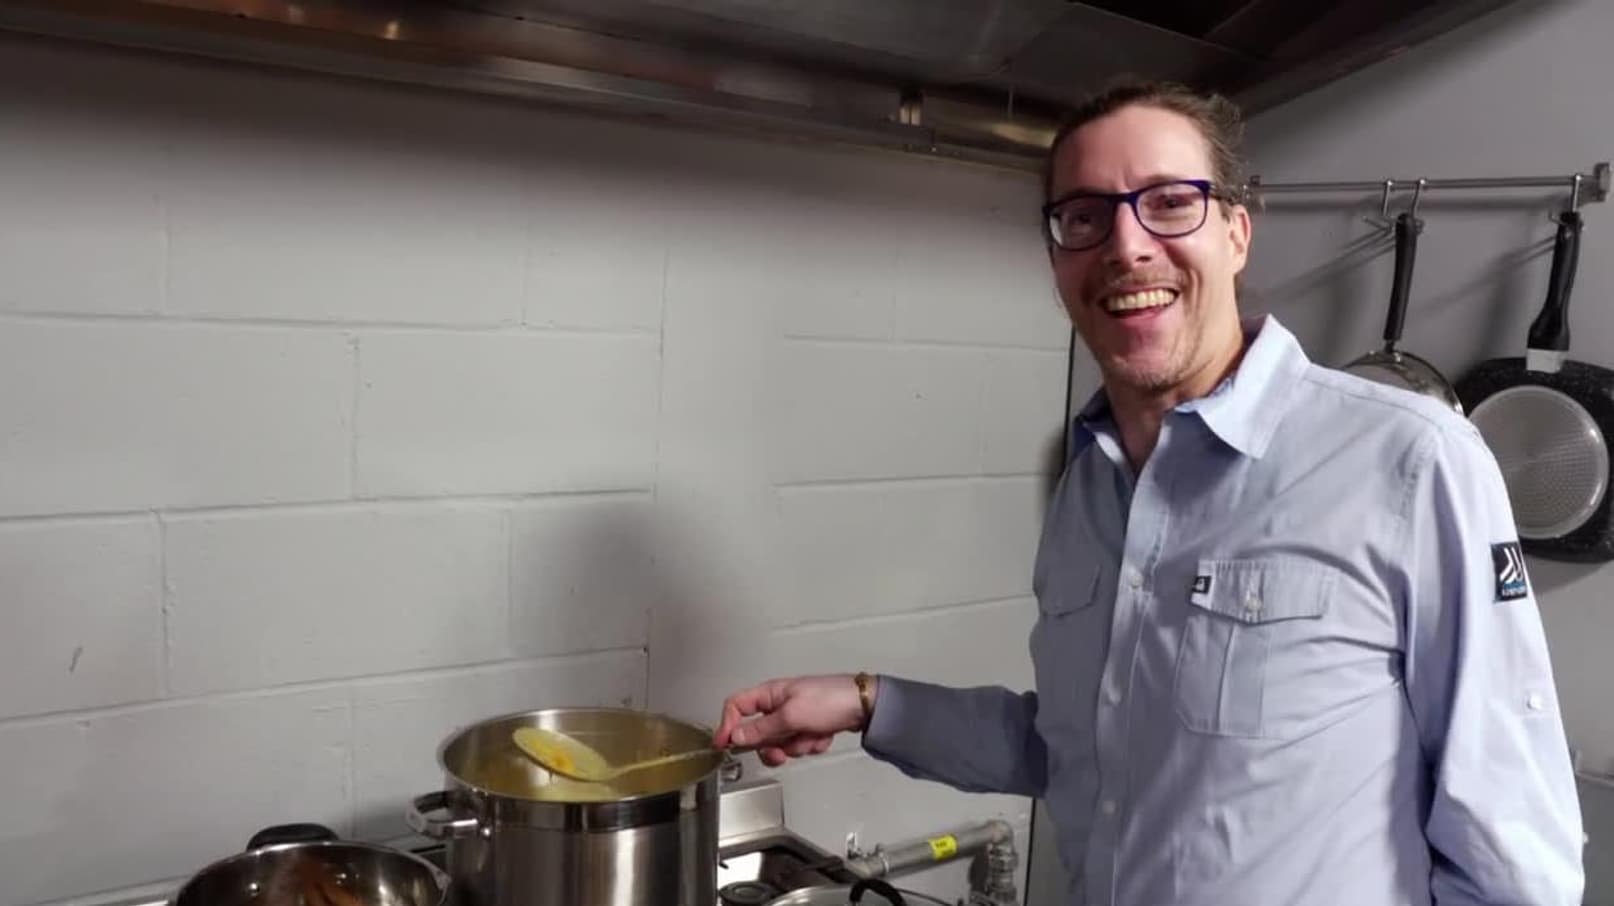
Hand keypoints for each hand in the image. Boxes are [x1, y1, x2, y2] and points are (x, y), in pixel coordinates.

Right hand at [714, 674, 868, 766]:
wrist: (865, 706)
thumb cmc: (830, 699)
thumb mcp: (791, 716)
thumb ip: (761, 729)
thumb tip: (736, 736)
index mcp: (770, 694)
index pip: (736, 706)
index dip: (728, 725)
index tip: (725, 746)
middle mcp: (779, 705)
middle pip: (758, 733)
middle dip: (773, 746)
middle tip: (783, 750)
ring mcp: (794, 717)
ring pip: (780, 743)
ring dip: (797, 745)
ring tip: (812, 735)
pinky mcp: (808, 727)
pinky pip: (799, 745)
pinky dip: (811, 744)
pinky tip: (823, 735)